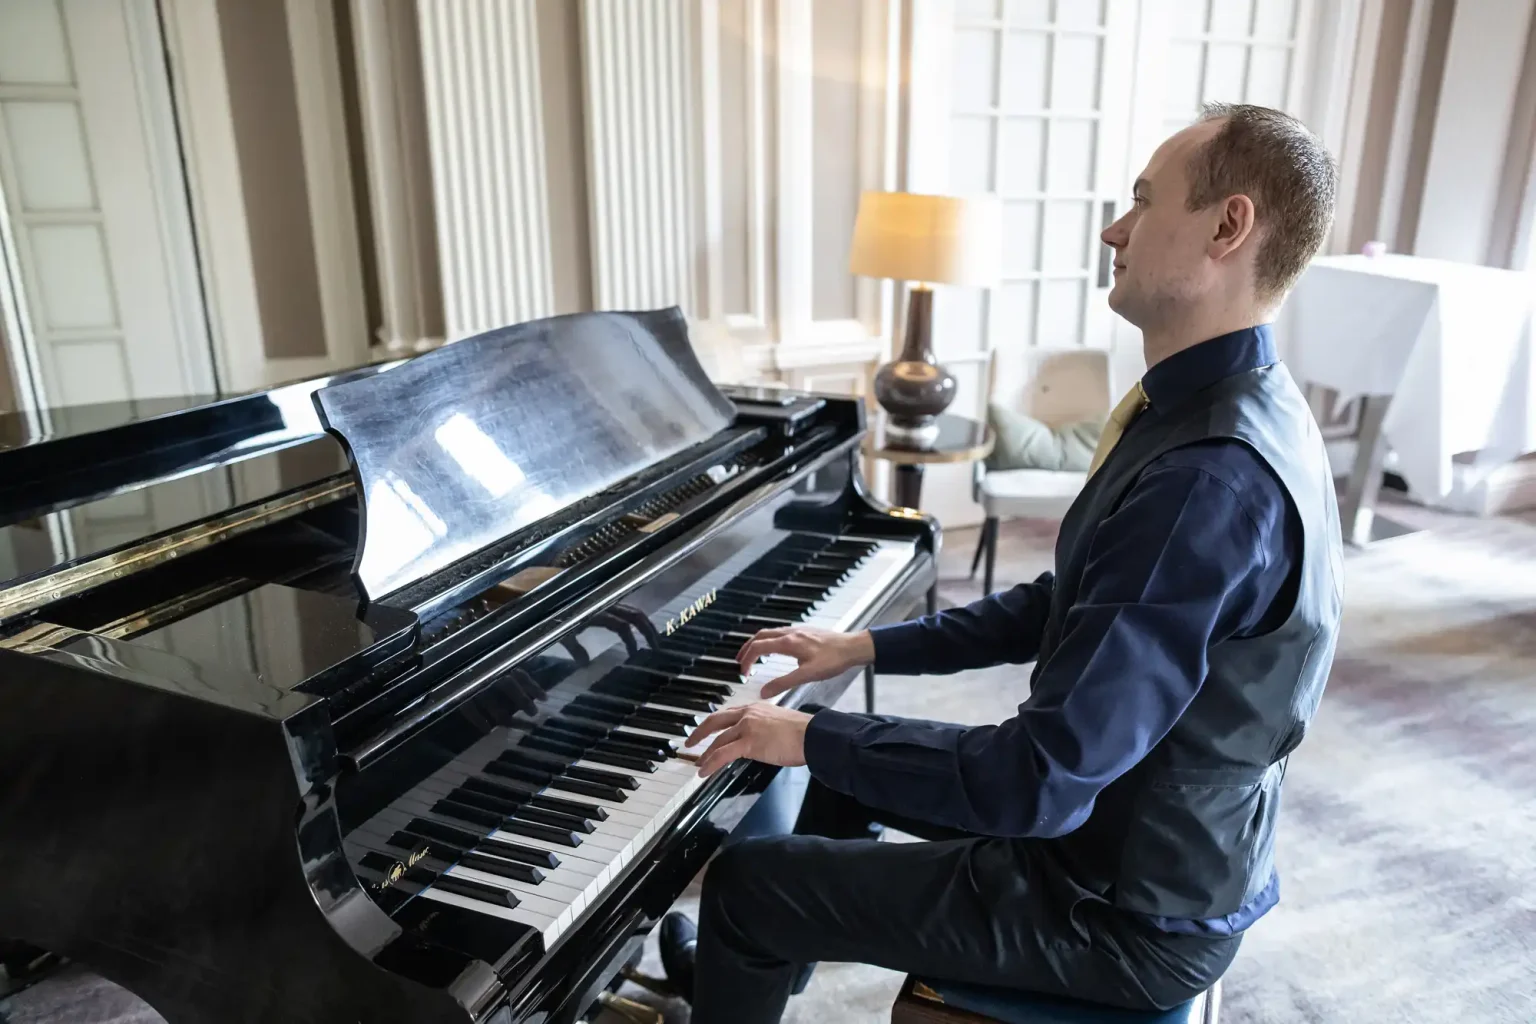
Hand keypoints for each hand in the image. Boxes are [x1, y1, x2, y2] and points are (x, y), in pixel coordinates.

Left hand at [685, 703, 811, 776]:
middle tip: (690, 742)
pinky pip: (723, 754)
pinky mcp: (749, 743)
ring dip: (705, 754)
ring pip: (718, 740)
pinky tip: (704, 771)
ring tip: (698, 764)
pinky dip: (711, 763)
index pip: (729, 714)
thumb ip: (766, 727)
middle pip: (715, 721)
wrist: (812, 736)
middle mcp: (748, 714)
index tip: (707, 730)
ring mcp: (747, 727)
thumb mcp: (780, 722)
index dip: (715, 723)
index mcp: (756, 708)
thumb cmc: (804, 732)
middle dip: (700, 732)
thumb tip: (761, 740)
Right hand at [735, 627, 874, 698]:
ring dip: (758, 643)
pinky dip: (770, 640)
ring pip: (770, 633)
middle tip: (739, 661)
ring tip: (753, 655)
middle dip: (747, 648)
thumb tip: (763, 692)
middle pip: (760, 636)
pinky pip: (780, 633)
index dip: (747, 659)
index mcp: (788, 643)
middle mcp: (790, 633)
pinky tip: (776, 650)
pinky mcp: (805, 632)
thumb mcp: (807, 676)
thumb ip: (784, 683)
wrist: (853, 647)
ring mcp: (798, 630)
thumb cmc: (833, 660)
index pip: (758, 647)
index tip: (743, 672)